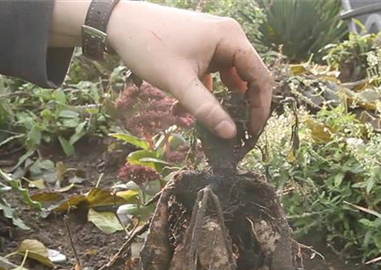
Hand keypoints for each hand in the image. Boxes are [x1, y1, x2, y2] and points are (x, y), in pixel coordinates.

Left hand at [106, 2, 271, 138]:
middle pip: (250, 77)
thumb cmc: (149, 47)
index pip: (260, 76)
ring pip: (234, 78)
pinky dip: (213, 94)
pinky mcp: (204, 50)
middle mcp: (229, 36)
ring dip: (229, 102)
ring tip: (222, 126)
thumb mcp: (180, 83)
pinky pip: (218, 75)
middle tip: (240, 134)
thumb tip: (231, 134)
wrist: (119, 23)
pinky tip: (199, 111)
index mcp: (230, 37)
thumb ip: (207, 109)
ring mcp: (217, 42)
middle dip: (247, 107)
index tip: (252, 132)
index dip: (261, 107)